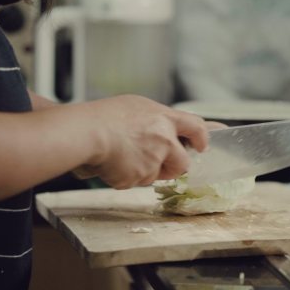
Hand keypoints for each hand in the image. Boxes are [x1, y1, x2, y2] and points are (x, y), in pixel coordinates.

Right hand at [78, 95, 208, 188]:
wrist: (87, 132)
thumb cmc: (103, 117)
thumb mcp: (134, 107)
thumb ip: (153, 120)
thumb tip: (161, 130)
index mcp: (163, 118)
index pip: (195, 127)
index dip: (201, 138)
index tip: (202, 145)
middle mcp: (163, 140)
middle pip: (182, 163)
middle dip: (172, 168)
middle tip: (156, 164)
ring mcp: (152, 161)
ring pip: (155, 175)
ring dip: (143, 171)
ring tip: (121, 156)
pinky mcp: (138, 177)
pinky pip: (135, 182)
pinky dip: (124, 177)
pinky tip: (112, 163)